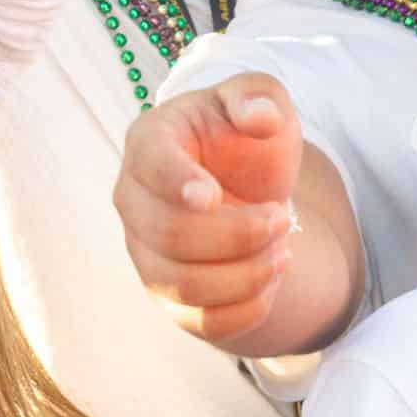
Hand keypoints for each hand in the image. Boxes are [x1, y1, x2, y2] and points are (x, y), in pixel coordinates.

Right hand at [112, 73, 300, 343]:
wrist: (247, 188)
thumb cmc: (244, 138)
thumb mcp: (259, 98)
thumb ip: (258, 94)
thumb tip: (259, 117)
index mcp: (149, 141)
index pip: (150, 165)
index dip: (177, 183)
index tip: (212, 195)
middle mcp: (133, 199)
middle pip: (170, 233)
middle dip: (238, 233)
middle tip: (283, 218)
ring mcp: (144, 252)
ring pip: (183, 284)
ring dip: (245, 274)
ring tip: (283, 252)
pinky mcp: (168, 296)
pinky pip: (199, 321)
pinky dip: (245, 309)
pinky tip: (271, 282)